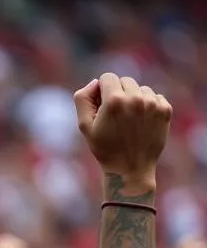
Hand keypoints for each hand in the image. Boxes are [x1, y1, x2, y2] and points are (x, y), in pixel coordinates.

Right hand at [74, 74, 171, 189]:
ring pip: (140, 89)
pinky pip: (155, 97)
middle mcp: (135, 98)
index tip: (102, 106)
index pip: (107, 77)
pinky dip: (148, 106)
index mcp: (114, 101)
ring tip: (129, 122)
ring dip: (134, 100)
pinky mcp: (165, 109)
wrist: (130, 170)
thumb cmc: (104, 149)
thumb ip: (83, 99)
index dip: (102, 90)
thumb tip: (94, 83)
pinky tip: (141, 124)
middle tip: (115, 117)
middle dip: (118, 94)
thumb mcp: (84, 127)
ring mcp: (153, 103)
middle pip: (125, 80)